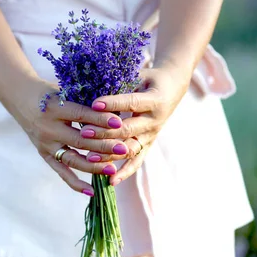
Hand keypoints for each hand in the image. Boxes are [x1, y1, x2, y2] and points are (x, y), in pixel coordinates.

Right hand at [12, 79, 131, 195]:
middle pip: (79, 141)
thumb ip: (86, 103)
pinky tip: (92, 192)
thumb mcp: (66, 91)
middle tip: (123, 149)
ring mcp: (45, 144)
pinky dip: (75, 183)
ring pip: (72, 159)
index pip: (81, 115)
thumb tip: (116, 114)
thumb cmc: (49, 92)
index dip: (100, 119)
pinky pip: (61, 172)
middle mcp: (48, 128)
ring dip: (93, 166)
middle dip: (103, 146)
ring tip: (112, 170)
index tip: (119, 122)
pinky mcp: (44, 154)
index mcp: (54, 108)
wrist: (20, 97)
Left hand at [79, 66, 190, 185]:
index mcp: (154, 100)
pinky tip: (110, 182)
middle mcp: (154, 121)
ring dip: (110, 154)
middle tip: (84, 132)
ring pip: (130, 148)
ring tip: (90, 158)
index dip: (113, 104)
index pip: (131, 103)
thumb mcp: (138, 75)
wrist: (172, 88)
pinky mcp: (148, 144)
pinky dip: (124, 172)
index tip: (94, 103)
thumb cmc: (149, 78)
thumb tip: (94, 87)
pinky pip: (136, 161)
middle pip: (128, 129)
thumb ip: (120, 83)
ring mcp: (151, 135)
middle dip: (104, 132)